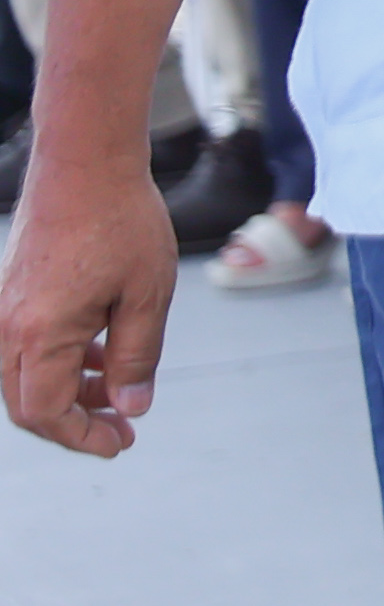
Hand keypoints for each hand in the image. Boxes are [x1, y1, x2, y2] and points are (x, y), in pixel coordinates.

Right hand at [0, 156, 178, 456]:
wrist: (85, 162)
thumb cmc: (121, 222)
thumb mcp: (147, 296)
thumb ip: (137, 358)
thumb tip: (131, 409)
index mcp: (40, 335)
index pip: (46, 413)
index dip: (82, 438)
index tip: (121, 443)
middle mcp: (10, 328)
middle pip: (28, 404)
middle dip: (74, 423)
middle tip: (121, 428)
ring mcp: (5, 310)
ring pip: (26, 377)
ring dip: (70, 392)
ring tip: (119, 391)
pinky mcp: (12, 294)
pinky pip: (28, 347)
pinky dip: (62, 362)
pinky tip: (103, 353)